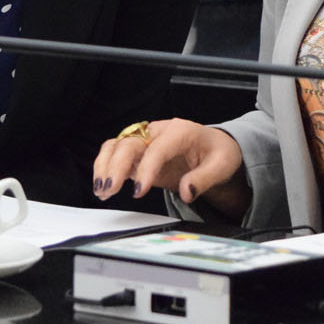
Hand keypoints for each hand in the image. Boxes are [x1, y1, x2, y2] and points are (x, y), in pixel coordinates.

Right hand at [91, 118, 249, 216]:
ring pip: (116, 146)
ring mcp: (145, 142)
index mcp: (179, 131)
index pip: (157, 149)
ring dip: (105, 166)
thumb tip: (186, 192)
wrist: (214, 148)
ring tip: (101, 190)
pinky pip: (116, 155)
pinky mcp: (139, 154)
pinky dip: (106, 168)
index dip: (146, 169)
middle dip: (116, 166)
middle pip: (129, 143)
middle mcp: (157, 132)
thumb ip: (205, 178)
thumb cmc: (218, 152)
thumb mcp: (222, 164)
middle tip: (110, 190)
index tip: (138, 192)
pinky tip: (103, 187)